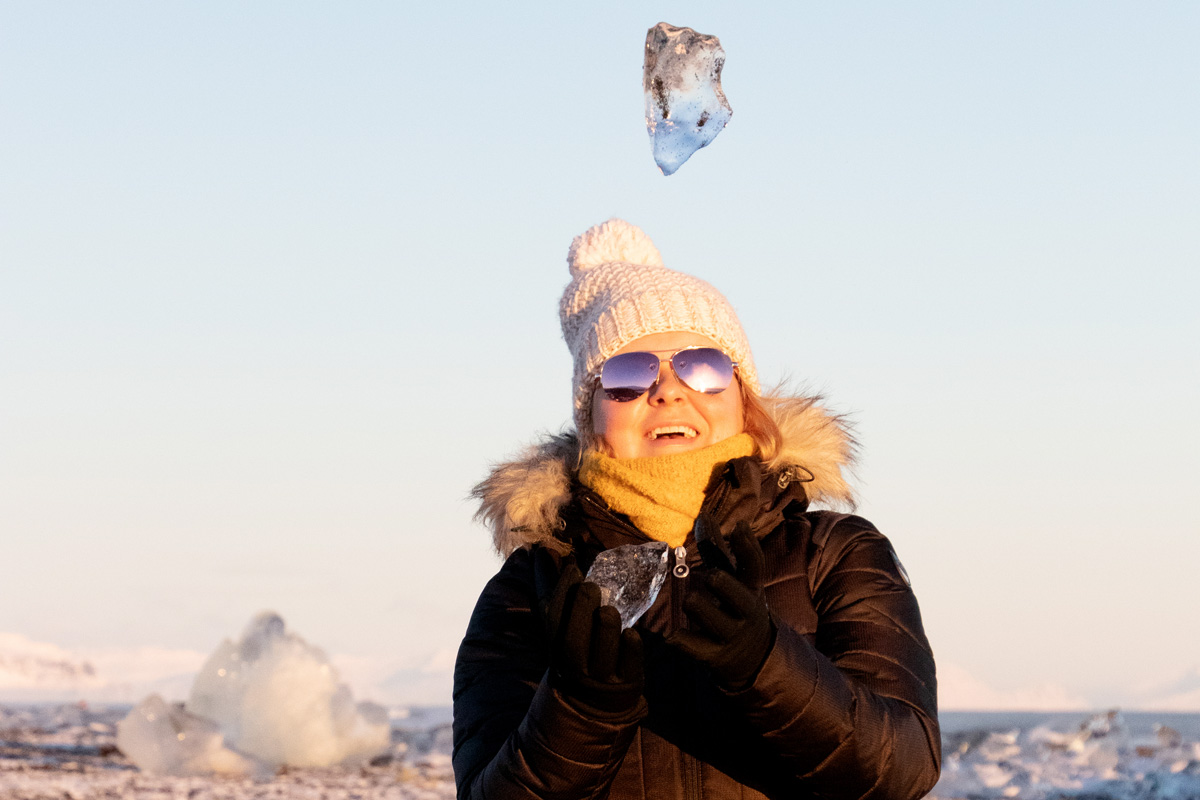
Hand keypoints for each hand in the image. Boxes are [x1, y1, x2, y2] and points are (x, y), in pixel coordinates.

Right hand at [541, 556, 644, 715]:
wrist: (592, 707)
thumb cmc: (579, 655)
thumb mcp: (562, 631)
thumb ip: (557, 595)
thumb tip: (544, 550)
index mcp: (556, 648)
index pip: (552, 620)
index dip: (560, 593)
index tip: (572, 568)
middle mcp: (575, 665)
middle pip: (572, 641)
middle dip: (581, 610)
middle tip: (590, 587)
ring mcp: (602, 678)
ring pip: (601, 653)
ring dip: (605, 627)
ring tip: (608, 610)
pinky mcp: (628, 683)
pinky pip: (629, 664)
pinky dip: (630, 646)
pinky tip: (631, 633)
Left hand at [668, 520, 773, 689]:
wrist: (754, 659)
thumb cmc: (737, 608)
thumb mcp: (735, 581)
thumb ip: (718, 550)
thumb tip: (704, 515)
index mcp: (752, 589)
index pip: (754, 565)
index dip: (747, 545)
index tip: (739, 525)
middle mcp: (746, 611)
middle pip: (728, 586)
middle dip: (717, 579)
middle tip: (710, 578)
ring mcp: (731, 635)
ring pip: (700, 609)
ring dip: (692, 603)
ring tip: (692, 602)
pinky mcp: (715, 656)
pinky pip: (689, 643)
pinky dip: (679, 637)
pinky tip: (674, 634)